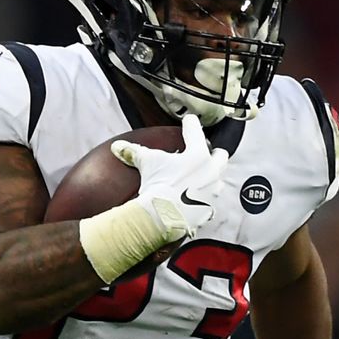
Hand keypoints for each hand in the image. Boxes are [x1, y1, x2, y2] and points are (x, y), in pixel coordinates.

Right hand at [109, 112, 231, 237]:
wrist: (163, 216)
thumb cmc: (158, 186)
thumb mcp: (146, 163)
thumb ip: (134, 152)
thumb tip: (118, 147)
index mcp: (198, 154)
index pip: (196, 131)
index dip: (191, 124)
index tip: (189, 122)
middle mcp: (212, 171)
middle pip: (220, 156)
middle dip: (213, 154)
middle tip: (203, 154)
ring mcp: (213, 190)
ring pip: (219, 179)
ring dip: (211, 177)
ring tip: (199, 178)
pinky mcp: (210, 208)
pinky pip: (212, 200)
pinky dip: (204, 199)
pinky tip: (195, 199)